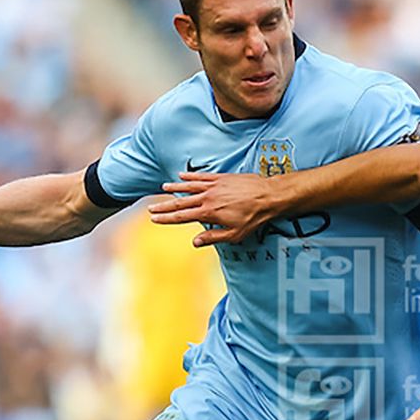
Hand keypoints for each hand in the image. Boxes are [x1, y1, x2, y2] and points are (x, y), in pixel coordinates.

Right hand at [147, 172, 276, 245]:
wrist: (268, 196)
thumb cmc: (254, 217)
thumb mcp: (235, 234)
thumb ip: (213, 237)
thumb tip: (195, 242)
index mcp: (209, 213)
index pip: (182, 217)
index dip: (166, 219)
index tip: (154, 220)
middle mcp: (208, 198)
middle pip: (181, 202)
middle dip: (164, 206)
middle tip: (151, 208)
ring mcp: (214, 186)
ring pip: (189, 187)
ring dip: (174, 189)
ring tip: (162, 190)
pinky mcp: (221, 177)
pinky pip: (201, 176)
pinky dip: (190, 177)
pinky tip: (181, 176)